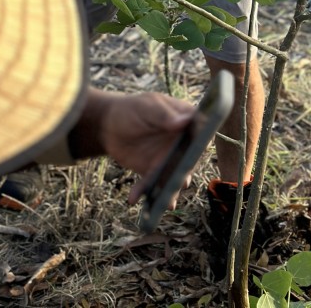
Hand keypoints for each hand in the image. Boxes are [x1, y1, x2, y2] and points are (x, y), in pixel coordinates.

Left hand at [69, 89, 196, 205]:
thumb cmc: (131, 109)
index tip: (196, 153)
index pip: (201, 131)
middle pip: (190, 159)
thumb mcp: (147, 108)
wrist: (108, 126)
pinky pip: (153, 185)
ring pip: (175, 176)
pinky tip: (134, 198)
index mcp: (185, 120)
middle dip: (186, 172)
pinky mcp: (154, 172)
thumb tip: (185, 121)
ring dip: (171, 190)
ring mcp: (169, 159)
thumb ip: (164, 115)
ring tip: (165, 202)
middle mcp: (182, 142)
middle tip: (180, 182)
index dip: (201, 142)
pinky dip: (145, 193)